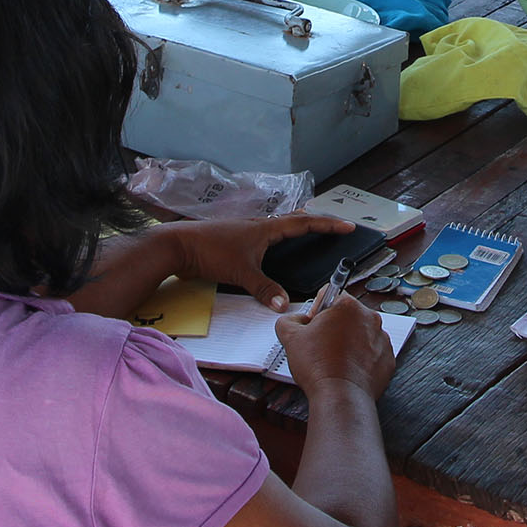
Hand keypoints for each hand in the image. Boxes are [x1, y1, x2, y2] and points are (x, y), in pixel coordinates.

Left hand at [167, 210, 353, 308]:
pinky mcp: (235, 241)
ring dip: (297, 227)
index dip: (328, 225)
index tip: (349, 226)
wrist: (177, 246)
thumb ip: (264, 289)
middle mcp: (258, 226)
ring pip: (278, 226)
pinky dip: (278, 239)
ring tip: (310, 231)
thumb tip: (284, 307)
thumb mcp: (241, 273)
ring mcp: (246, 232)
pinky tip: (274, 249)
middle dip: (317, 222)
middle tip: (335, 225)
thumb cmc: (210, 252)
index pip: (304, 223)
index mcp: (266, 229)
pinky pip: (265, 236)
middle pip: (294, 219)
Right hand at [273, 291, 396, 397]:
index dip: (317, 309)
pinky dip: (362, 358)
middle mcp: (369, 318)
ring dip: (349, 342)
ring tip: (334, 359)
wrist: (341, 396)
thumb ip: (288, 320)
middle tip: (321, 345)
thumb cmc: (319, 367)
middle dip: (334, 326)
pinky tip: (348, 368)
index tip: (313, 324)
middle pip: (347, 314)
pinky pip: (373, 352)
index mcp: (348, 306)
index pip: (330, 294)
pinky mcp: (388, 358)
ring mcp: (381, 338)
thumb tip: (296, 320)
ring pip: (361, 333)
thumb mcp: (290, 338)